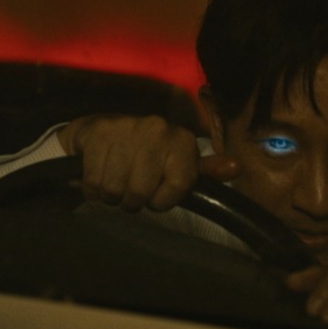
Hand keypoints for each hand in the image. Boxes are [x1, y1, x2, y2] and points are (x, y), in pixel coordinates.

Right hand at [57, 114, 239, 211]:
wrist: (100, 131)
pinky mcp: (99, 132)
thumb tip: (235, 167)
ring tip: (114, 182)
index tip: (156, 194)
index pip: (178, 187)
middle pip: (141, 193)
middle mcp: (158, 128)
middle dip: (132, 200)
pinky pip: (94, 181)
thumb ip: (206, 170)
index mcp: (182, 139)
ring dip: (110, 195)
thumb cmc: (145, 156)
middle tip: (130, 189)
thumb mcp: (178, 163)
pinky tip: (98, 174)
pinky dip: (92, 187)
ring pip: (115, 190)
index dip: (163, 200)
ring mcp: (126, 128)